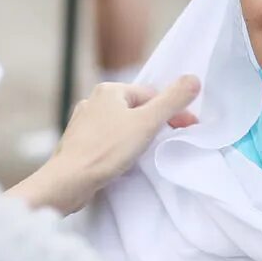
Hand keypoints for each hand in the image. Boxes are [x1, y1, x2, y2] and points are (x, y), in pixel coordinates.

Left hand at [7, 76, 199, 215]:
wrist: (68, 181)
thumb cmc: (107, 150)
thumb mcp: (146, 123)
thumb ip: (172, 101)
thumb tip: (193, 79)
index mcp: (109, 90)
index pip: (151, 96)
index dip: (172, 112)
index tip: (188, 129)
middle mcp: (93, 101)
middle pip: (136, 109)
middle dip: (154, 124)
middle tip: (168, 142)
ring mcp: (83, 122)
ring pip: (121, 125)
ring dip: (137, 136)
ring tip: (146, 153)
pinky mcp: (78, 143)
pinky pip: (107, 140)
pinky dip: (120, 147)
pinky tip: (123, 160)